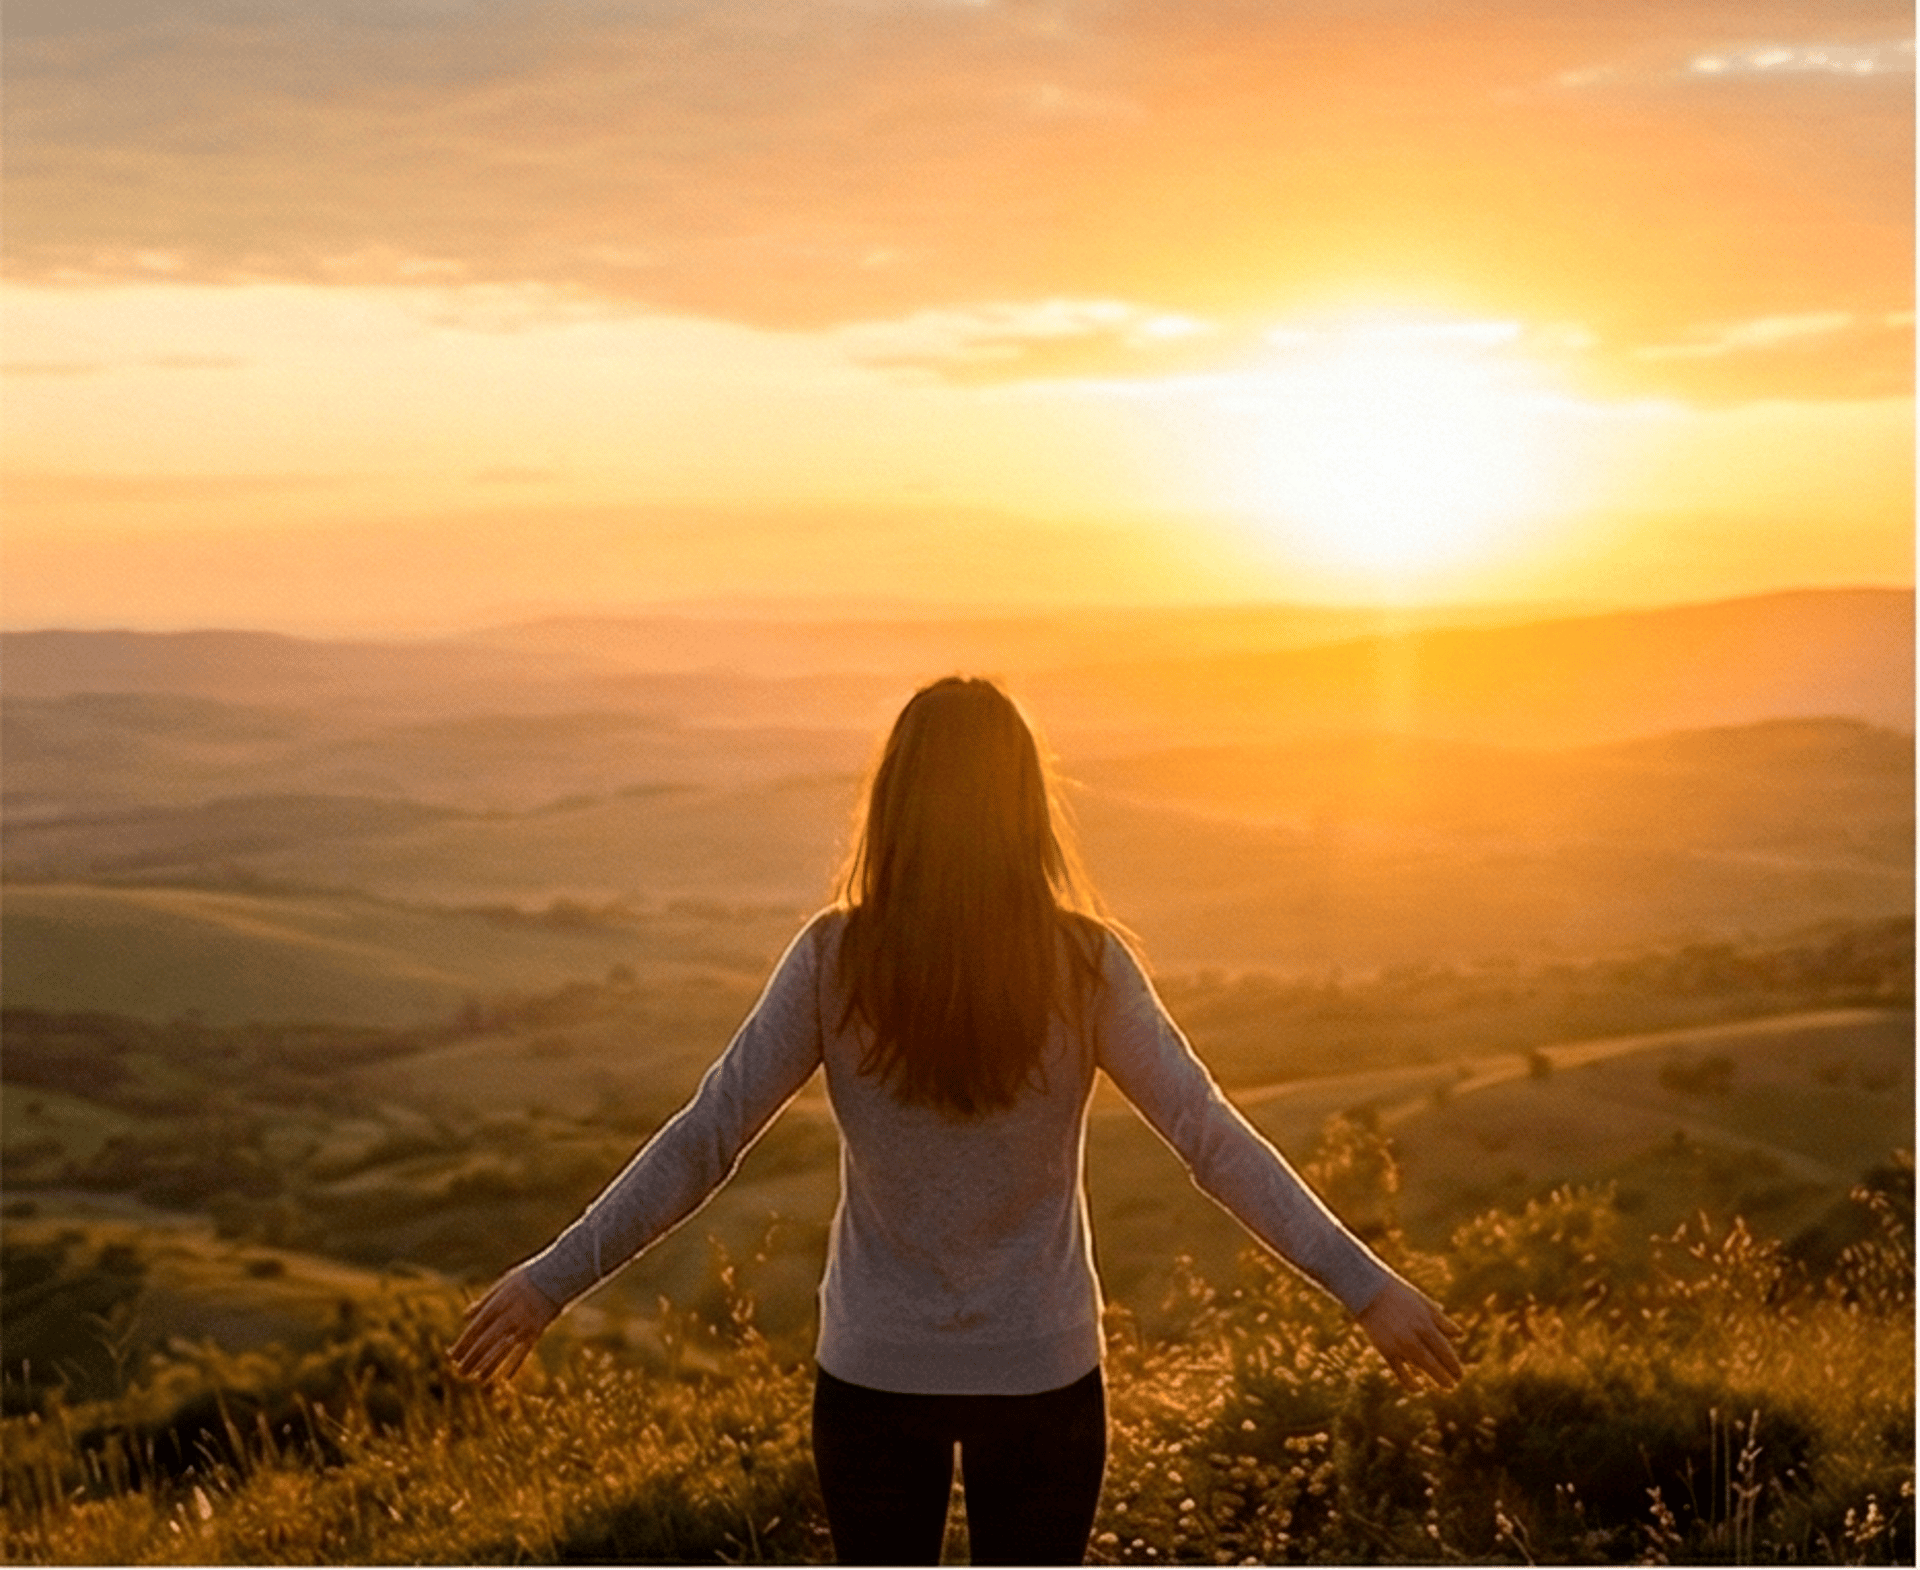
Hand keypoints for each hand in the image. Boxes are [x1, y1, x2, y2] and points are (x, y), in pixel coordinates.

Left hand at [449, 1266, 559, 1382]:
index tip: (451, 1356)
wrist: (557, 1276)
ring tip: (476, 1379)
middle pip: (484, 1343)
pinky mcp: (536, 1333)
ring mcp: (522, 1327)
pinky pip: (523, 1353)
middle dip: (470, 1359)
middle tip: (458, 1372)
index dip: (462, 1344)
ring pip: (502, 1352)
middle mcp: (507, 1319)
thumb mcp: (503, 1284)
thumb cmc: (528, 1277)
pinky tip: (505, 1378)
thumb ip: (484, 1302)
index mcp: (496, 1305)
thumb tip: (466, 1317)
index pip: (474, 1330)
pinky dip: (514, 1365)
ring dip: (488, 1367)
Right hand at [1356, 1277, 1464, 1392]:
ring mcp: (1399, 1346)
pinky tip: (1419, 1389)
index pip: (1445, 1351)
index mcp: (1425, 1325)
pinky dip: (1410, 1383)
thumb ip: (1442, 1322)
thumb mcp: (1425, 1304)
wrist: (1368, 1291)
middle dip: (1446, 1377)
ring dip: (1434, 1377)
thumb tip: (1459, 1336)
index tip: (1459, 1375)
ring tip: (1444, 1386)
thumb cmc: (1400, 1295)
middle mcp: (1414, 1338)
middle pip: (1435, 1364)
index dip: (1454, 1365)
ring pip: (1421, 1368)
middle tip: (1454, 1385)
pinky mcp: (1385, 1351)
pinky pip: (1400, 1372)